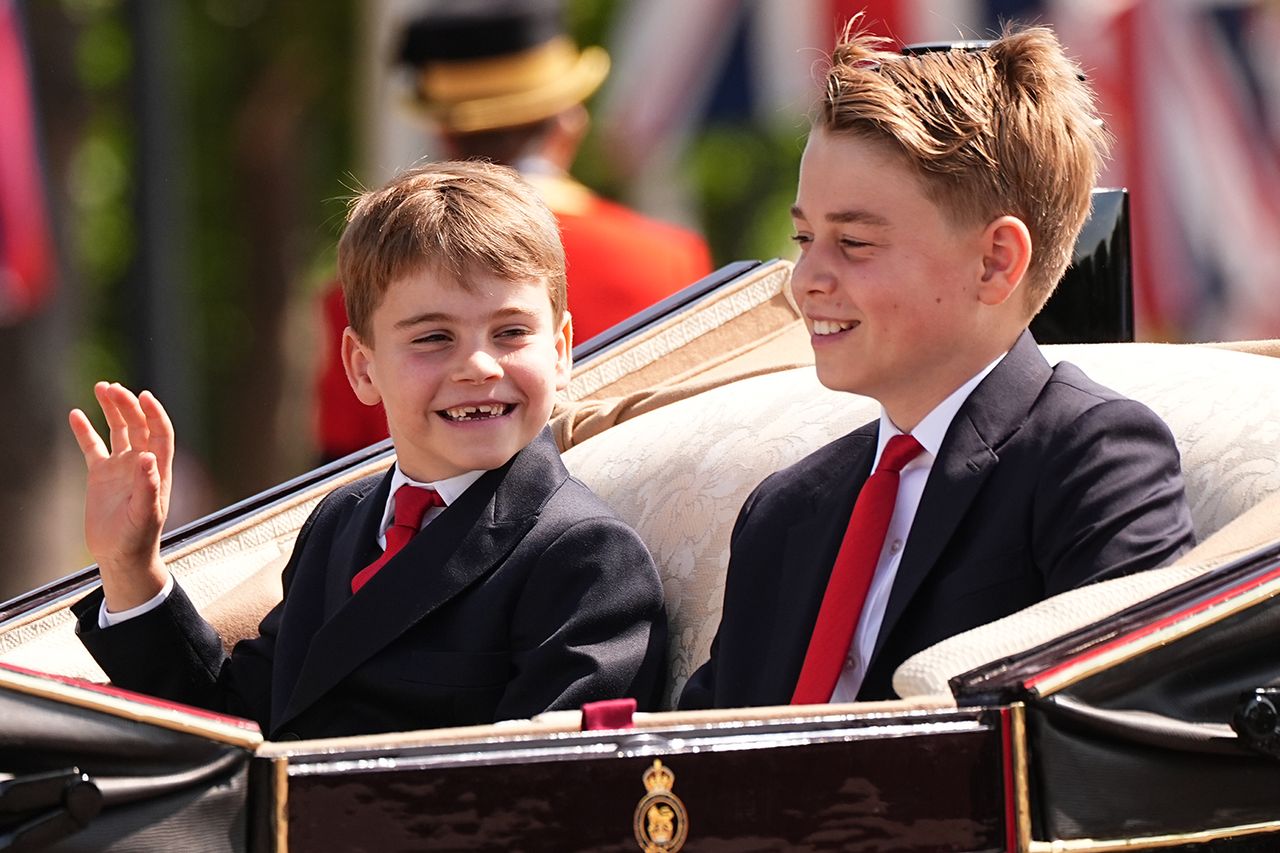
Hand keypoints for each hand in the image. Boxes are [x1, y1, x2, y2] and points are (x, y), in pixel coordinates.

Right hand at [68, 382, 174, 611]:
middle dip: (127, 405)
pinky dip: (84, 430)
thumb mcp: (145, 514)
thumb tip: (147, 457)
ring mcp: (121, 467)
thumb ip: (148, 486)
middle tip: (112, 388)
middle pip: (138, 425)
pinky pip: (93, 447)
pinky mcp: (100, 475)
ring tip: (102, 388)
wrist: (122, 556)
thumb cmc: (139, 537)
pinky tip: (75, 414)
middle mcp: (141, 463)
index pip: (160, 433)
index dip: (154, 413)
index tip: (144, 396)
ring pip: (118, 430)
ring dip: (112, 409)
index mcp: (158, 469)